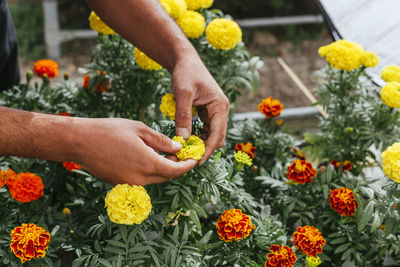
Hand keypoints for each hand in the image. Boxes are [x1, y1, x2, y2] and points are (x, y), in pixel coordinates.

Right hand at [72, 118, 196, 184]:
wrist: (79, 141)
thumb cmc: (109, 130)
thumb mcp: (140, 129)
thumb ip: (161, 141)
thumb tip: (177, 149)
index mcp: (147, 163)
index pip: (175, 171)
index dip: (187, 166)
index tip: (193, 159)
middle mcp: (140, 178)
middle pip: (166, 177)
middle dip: (176, 167)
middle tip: (180, 154)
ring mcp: (128, 184)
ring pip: (154, 180)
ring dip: (162, 170)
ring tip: (164, 154)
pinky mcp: (119, 185)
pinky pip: (141, 180)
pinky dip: (149, 172)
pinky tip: (146, 158)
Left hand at [172, 56, 228, 164]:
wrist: (185, 61)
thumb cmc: (185, 73)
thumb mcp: (183, 93)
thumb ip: (183, 116)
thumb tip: (183, 138)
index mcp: (220, 105)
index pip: (217, 133)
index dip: (208, 149)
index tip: (198, 161)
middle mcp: (221, 109)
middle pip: (218, 136)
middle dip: (206, 149)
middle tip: (191, 160)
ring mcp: (216, 111)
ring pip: (213, 134)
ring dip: (203, 144)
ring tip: (189, 153)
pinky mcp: (208, 112)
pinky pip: (207, 129)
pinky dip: (200, 137)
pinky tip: (189, 141)